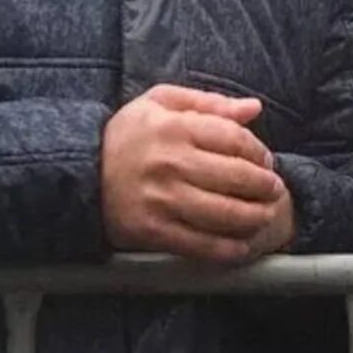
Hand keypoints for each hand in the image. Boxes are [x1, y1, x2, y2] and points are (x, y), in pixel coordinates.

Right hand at [102, 84, 288, 263]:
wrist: (78, 172)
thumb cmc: (127, 134)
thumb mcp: (162, 102)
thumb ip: (210, 103)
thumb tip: (254, 109)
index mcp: (175, 127)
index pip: (234, 139)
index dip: (258, 152)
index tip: (266, 161)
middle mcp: (170, 163)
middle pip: (235, 177)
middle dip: (264, 186)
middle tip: (274, 190)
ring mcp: (160, 200)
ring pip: (222, 213)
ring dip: (253, 218)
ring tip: (264, 216)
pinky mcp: (150, 230)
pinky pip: (198, 244)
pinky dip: (225, 249)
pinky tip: (240, 247)